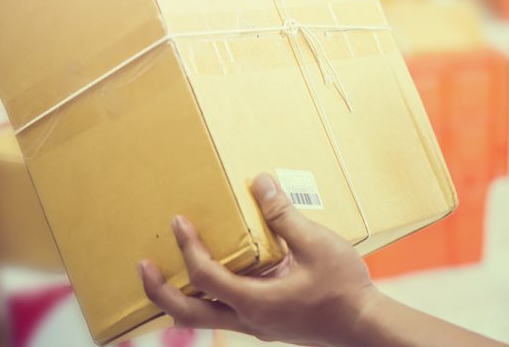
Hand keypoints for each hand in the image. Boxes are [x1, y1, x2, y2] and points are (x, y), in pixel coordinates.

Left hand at [139, 174, 378, 346]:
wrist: (365, 326)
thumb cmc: (344, 289)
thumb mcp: (317, 244)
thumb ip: (284, 215)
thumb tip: (261, 183)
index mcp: (256, 301)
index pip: (205, 276)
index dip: (188, 248)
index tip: (178, 222)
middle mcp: (249, 319)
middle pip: (187, 314)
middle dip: (159, 290)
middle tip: (144, 266)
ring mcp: (258, 326)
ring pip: (205, 318)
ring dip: (182, 297)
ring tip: (172, 272)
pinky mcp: (269, 324)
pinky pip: (227, 313)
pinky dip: (210, 296)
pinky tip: (223, 273)